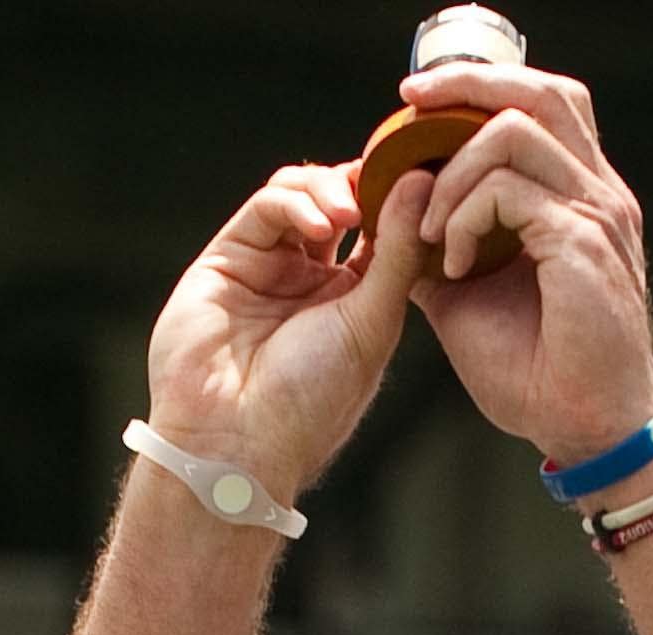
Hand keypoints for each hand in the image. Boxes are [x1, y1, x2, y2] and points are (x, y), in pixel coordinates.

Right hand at [143, 161, 435, 506]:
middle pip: (339, 200)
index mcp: (353, 300)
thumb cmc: (312, 398)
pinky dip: (295, 202)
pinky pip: (264, 208)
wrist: (239, 438)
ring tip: (348, 212)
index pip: (380, 229)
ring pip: (300, 193)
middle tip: (383, 183)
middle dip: (363, 184)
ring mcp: (267, 266)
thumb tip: (421, 182)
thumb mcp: (374, 320)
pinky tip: (320, 225)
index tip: (424, 179)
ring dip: (329, 190)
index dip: (399, 200)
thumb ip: (398, 250)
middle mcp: (310, 279)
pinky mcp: (228, 258)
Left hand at [394, 62, 652, 465]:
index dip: (481, 88)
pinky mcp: (582, 240)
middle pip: (541, 91)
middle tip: (409, 105)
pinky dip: (465, 218)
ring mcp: (596, 213)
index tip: (417, 106)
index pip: (542, 104)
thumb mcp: (471, 298)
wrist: (584, 429)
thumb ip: (441, 249)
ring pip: (513, 133)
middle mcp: (598, 194)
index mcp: (582, 198)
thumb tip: (393, 222)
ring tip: (432, 233)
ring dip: (454, 176)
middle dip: (466, 85)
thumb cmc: (540, 375)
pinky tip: (454, 265)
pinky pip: (508, 191)